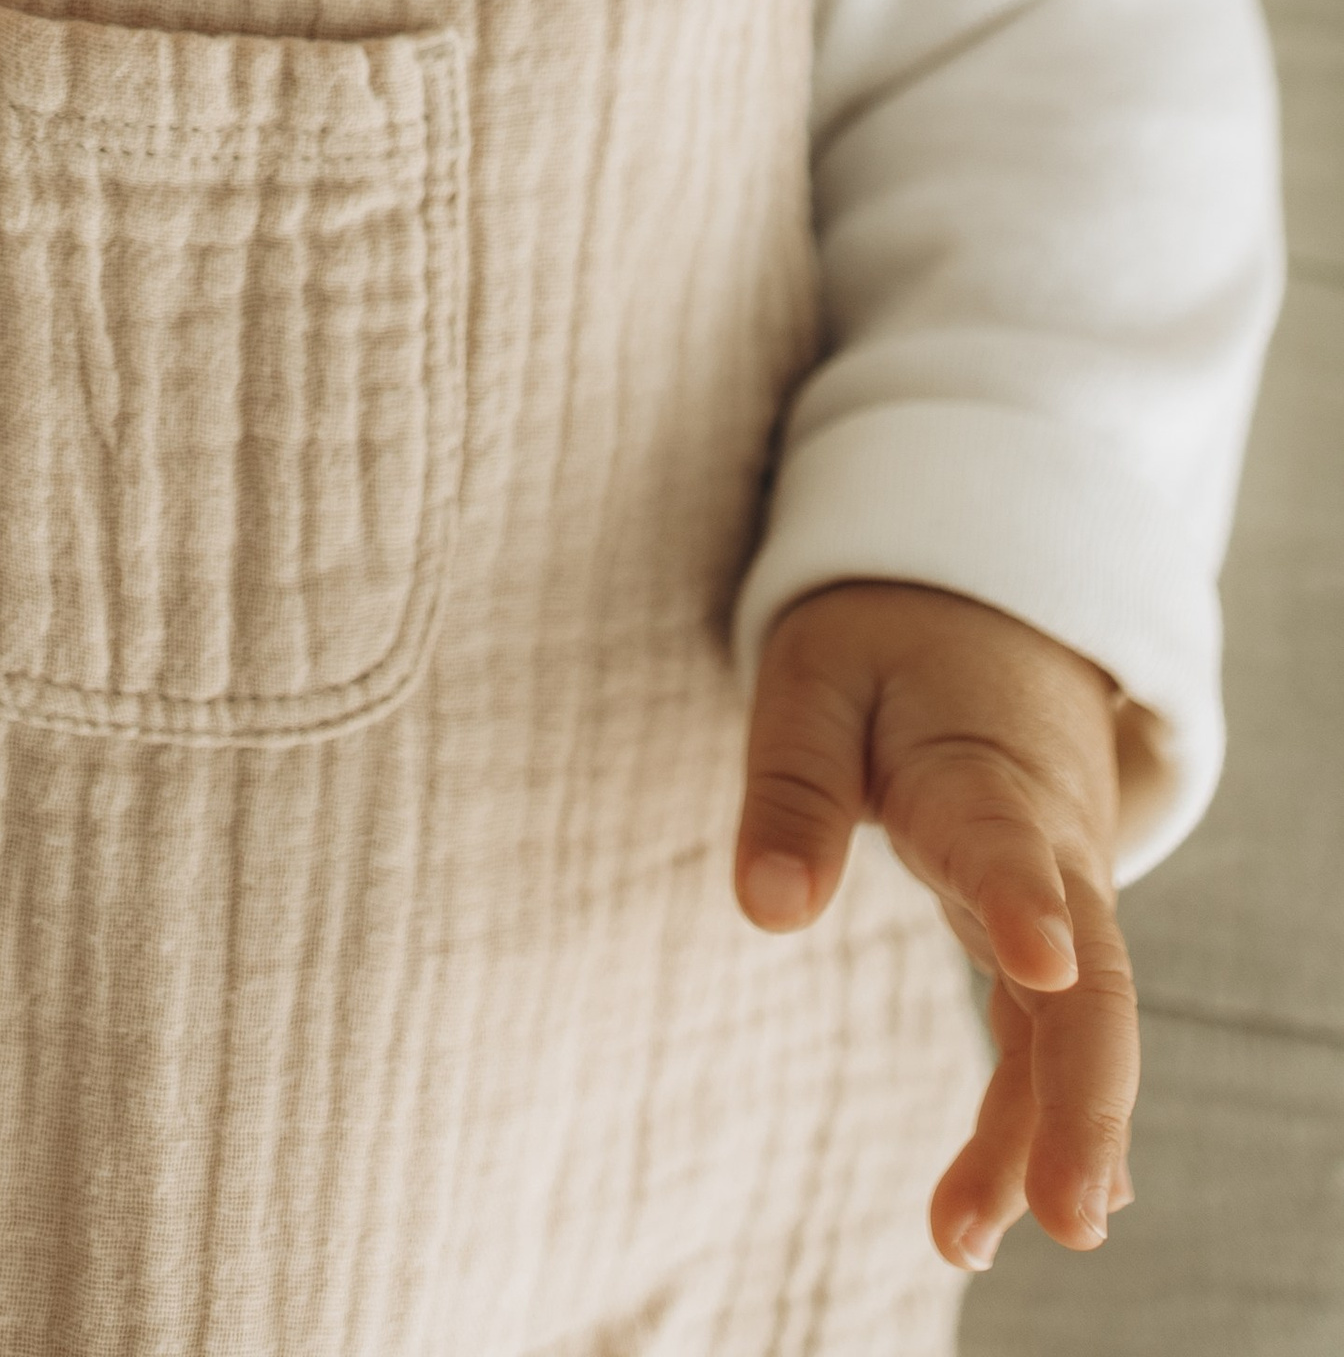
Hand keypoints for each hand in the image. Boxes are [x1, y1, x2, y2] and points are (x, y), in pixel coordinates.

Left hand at [736, 579, 1135, 1274]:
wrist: (994, 613)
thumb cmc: (889, 645)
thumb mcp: (815, 680)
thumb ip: (791, 788)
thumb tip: (765, 913)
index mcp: (982, 774)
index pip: (1009, 844)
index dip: (1026, 901)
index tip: (1044, 963)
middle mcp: (1045, 850)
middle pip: (1091, 983)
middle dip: (1085, 1101)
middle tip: (1068, 1216)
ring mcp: (1061, 896)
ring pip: (1081, 1028)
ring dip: (1049, 1136)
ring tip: (971, 1242)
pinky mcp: (1049, 926)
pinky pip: (1054, 1029)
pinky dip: (1043, 1112)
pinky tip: (1040, 1202)